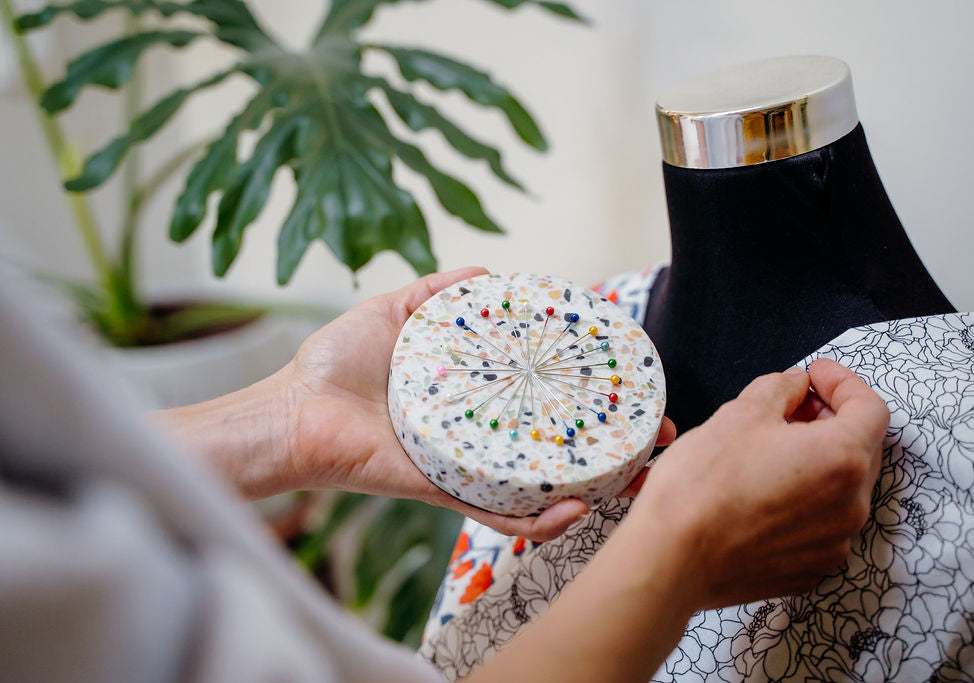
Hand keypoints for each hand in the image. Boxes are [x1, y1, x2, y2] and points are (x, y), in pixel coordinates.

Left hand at [162, 267, 673, 541]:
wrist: (289, 412)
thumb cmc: (333, 366)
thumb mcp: (393, 311)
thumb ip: (437, 290)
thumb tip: (490, 270)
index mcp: (472, 396)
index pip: (541, 395)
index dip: (589, 391)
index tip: (632, 379)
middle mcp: (477, 435)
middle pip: (556, 444)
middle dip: (612, 446)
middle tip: (656, 435)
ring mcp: (465, 467)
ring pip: (540, 484)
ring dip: (593, 484)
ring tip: (636, 473)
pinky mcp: (443, 491)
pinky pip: (497, 510)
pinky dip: (538, 517)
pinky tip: (576, 506)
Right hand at [627, 359, 888, 608]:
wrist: (672, 557)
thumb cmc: (704, 482)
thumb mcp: (739, 412)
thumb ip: (780, 388)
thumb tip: (796, 386)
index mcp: (842, 458)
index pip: (870, 409)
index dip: (843, 383)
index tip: (814, 375)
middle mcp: (852, 506)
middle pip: (860, 450)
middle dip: (830, 421)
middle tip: (791, 407)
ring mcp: (833, 544)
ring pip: (841, 490)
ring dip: (817, 462)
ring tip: (772, 451)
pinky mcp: (810, 570)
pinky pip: (821, 525)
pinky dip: (805, 502)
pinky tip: (764, 493)